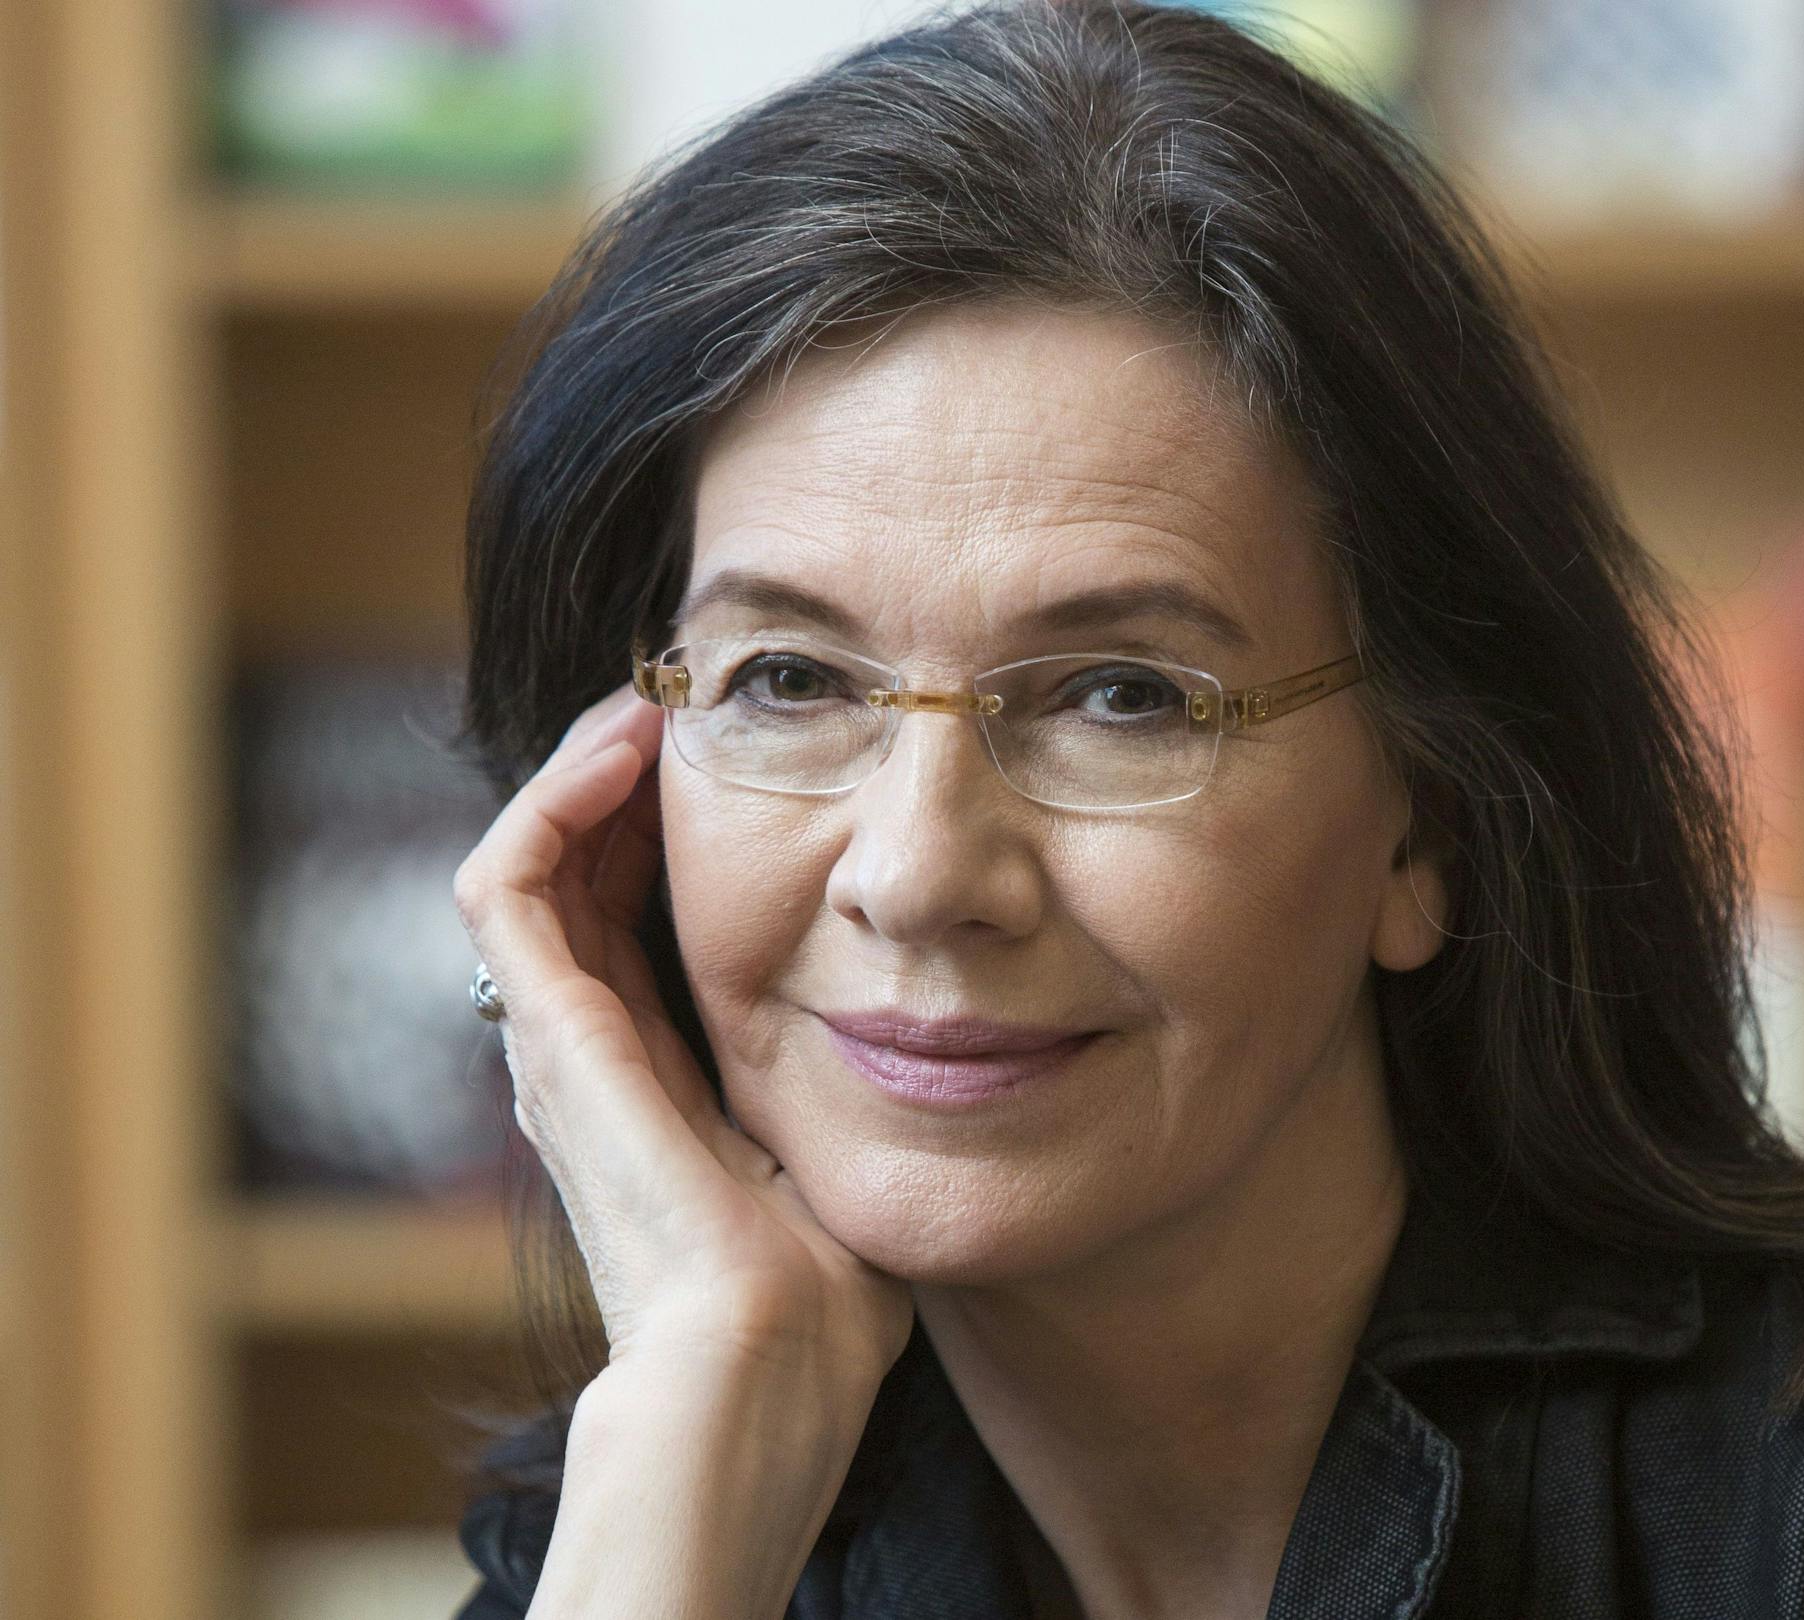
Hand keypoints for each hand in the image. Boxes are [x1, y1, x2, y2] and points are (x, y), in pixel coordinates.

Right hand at [452, 682, 914, 1389]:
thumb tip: (934, 1034)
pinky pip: (508, 881)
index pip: (633, 920)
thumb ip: (852, 1090)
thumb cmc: (822, 1298)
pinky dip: (552, 798)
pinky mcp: (547, 1034)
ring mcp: (556, 1044)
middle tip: (693, 709)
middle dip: (627, 785)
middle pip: (578, 878)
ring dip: (582, 770)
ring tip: (655, 706)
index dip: (669, 833)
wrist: (766, 1365)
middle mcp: (588, 1053)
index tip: (745, 761)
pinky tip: (627, 746)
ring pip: (530, 860)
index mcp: (653, 1080)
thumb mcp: (842, 1154)